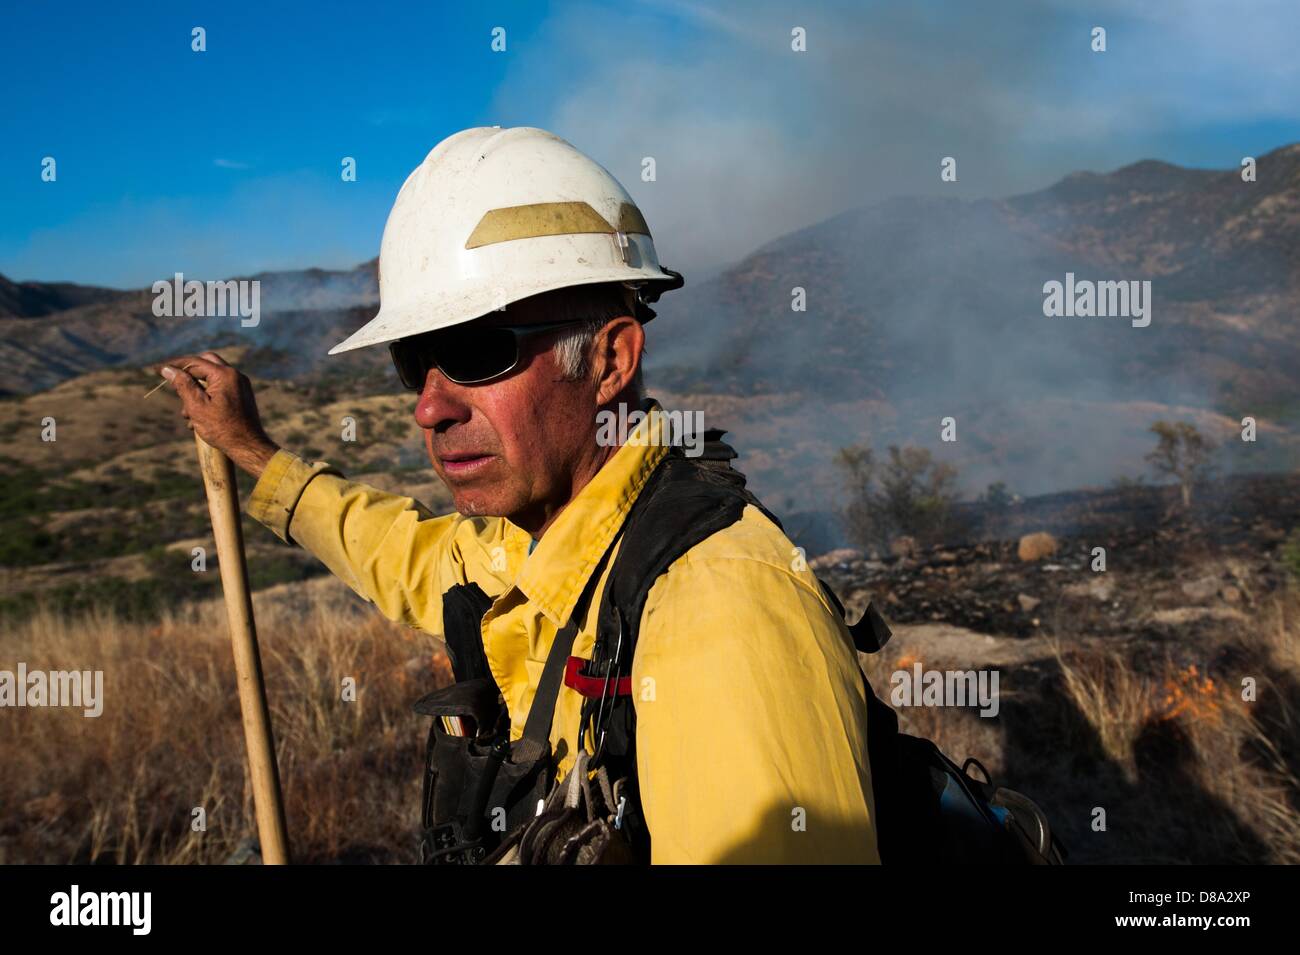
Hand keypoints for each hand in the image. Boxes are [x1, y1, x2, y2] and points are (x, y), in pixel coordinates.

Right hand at [158, 351, 279, 476]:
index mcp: (225, 375)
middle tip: (173, 385)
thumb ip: (182, 384)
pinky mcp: (241, 396)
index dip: (174, 365)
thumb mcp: (196, 406)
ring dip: (195, 391)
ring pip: (211, 378)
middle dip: (187, 375)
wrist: (248, 446)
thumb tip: (168, 369)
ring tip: (186, 414)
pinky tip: (197, 419)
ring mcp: (241, 385)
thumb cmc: (222, 429)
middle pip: (205, 364)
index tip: (157, 369)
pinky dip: (206, 398)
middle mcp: (236, 376)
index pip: (194, 362)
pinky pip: (220, 389)